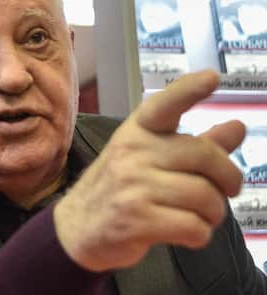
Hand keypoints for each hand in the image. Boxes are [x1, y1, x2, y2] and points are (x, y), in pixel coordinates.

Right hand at [54, 70, 244, 271]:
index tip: (211, 77)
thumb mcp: (148, 160)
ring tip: (199, 216)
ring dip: (213, 214)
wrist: (77, 228)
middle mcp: (132, 152)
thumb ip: (195, 145)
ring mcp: (133, 185)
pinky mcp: (137, 220)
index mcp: (136, 132)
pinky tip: (186, 233)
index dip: (189, 90)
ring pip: (205, 197)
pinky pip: (194, 227)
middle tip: (225, 191)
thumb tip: (237, 126)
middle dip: (228, 180)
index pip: (164, 105)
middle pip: (206, 156)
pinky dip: (200, 235)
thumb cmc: (119, 190)